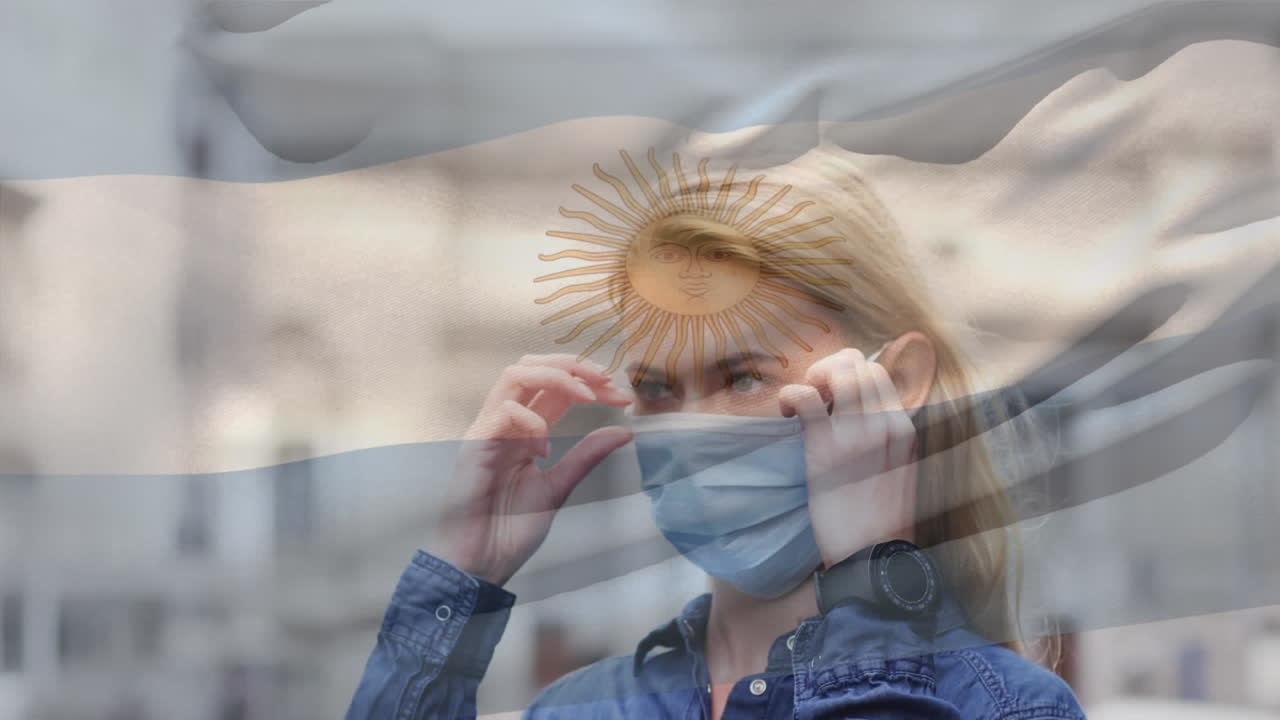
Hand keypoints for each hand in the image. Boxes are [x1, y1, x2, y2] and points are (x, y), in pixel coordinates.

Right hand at [431, 354, 634, 586]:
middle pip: (531, 366)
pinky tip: (545, 449)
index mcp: (524, 432)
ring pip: (514, 375)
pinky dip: (532, 423)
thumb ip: (586, 457)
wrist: (479, 566)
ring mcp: (486, 432)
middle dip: (572, 365)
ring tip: (585, 395)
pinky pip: (503, 413)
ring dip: (555, 377)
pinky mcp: (473, 447)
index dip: (589, 383)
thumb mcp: (559, 488)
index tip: (622, 395)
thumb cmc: (508, 532)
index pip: (555, 388)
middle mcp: (504, 424)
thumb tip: (624, 431)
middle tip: (606, 380)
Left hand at [779, 348, 918, 568]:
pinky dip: (790, 396)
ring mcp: (856, 434)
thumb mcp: (897, 469)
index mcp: (903, 428)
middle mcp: (884, 424)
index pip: (878, 372)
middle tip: (816, 396)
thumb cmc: (880, 519)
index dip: (849, 373)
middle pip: (858, 363)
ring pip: (837, 371)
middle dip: (830, 369)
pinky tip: (786, 413)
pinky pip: (805, 397)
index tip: (833, 397)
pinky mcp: (825, 448)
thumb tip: (861, 415)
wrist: (873, 557)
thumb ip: (886, 439)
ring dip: (813, 377)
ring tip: (803, 404)